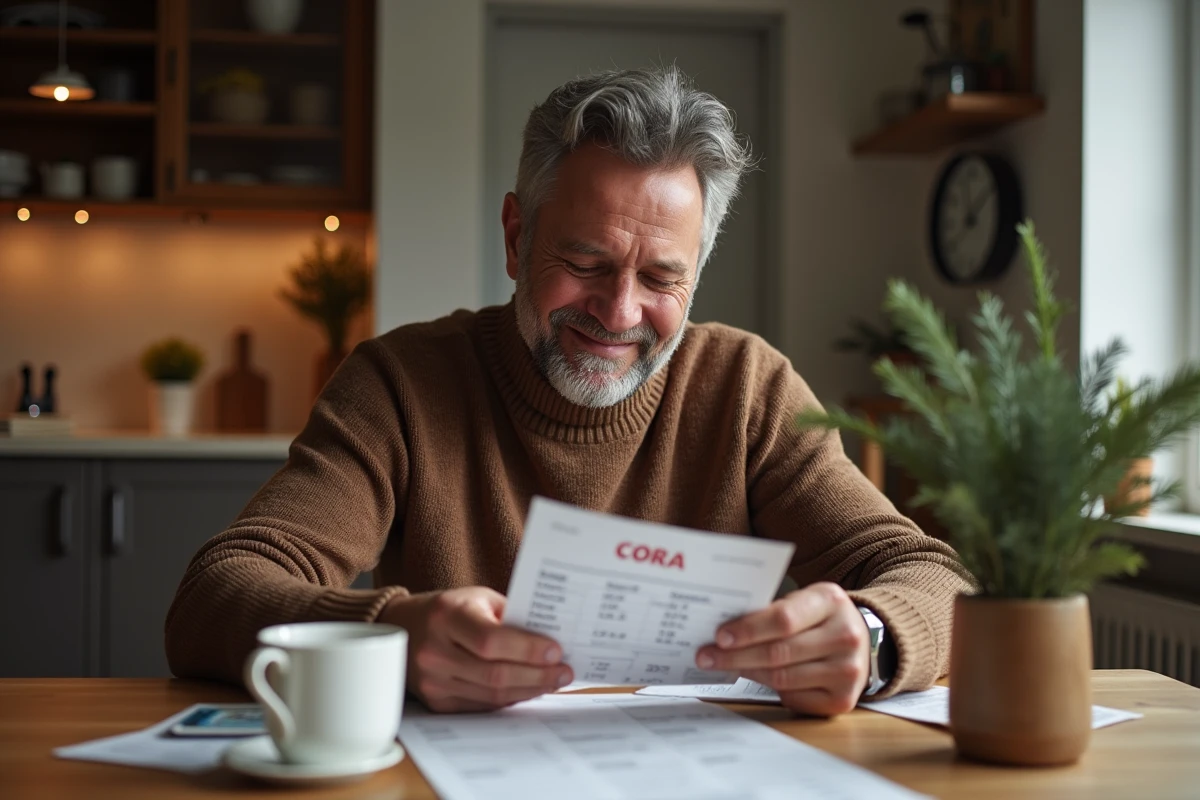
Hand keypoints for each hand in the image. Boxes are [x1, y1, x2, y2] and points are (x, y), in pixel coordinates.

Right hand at [379, 587, 573, 712]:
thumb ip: (510, 616)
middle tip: (564, 672)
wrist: (404, 627)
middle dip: (536, 675)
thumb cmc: (451, 608)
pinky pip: (482, 705)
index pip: (490, 640)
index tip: (556, 651)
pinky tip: (529, 690)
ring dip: (528, 690)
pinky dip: (510, 699)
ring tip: (553, 681)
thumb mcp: (478, 598)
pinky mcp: (436, 701)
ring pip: (490, 695)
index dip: (526, 649)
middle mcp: (434, 650)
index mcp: (446, 615)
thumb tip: (551, 638)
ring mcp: (432, 680)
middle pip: (494, 674)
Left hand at [695, 582, 869, 715]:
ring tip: (723, 665)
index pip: (783, 619)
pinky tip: (754, 677)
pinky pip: (793, 697)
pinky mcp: (842, 700)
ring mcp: (847, 671)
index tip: (719, 636)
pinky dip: (770, 690)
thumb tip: (723, 629)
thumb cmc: (820, 617)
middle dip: (736, 656)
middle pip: (779, 653)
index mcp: (831, 602)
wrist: (862, 639)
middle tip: (707, 657)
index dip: (748, 630)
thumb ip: (772, 610)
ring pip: (782, 678)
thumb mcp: (804, 600)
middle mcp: (845, 636)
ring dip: (747, 672)